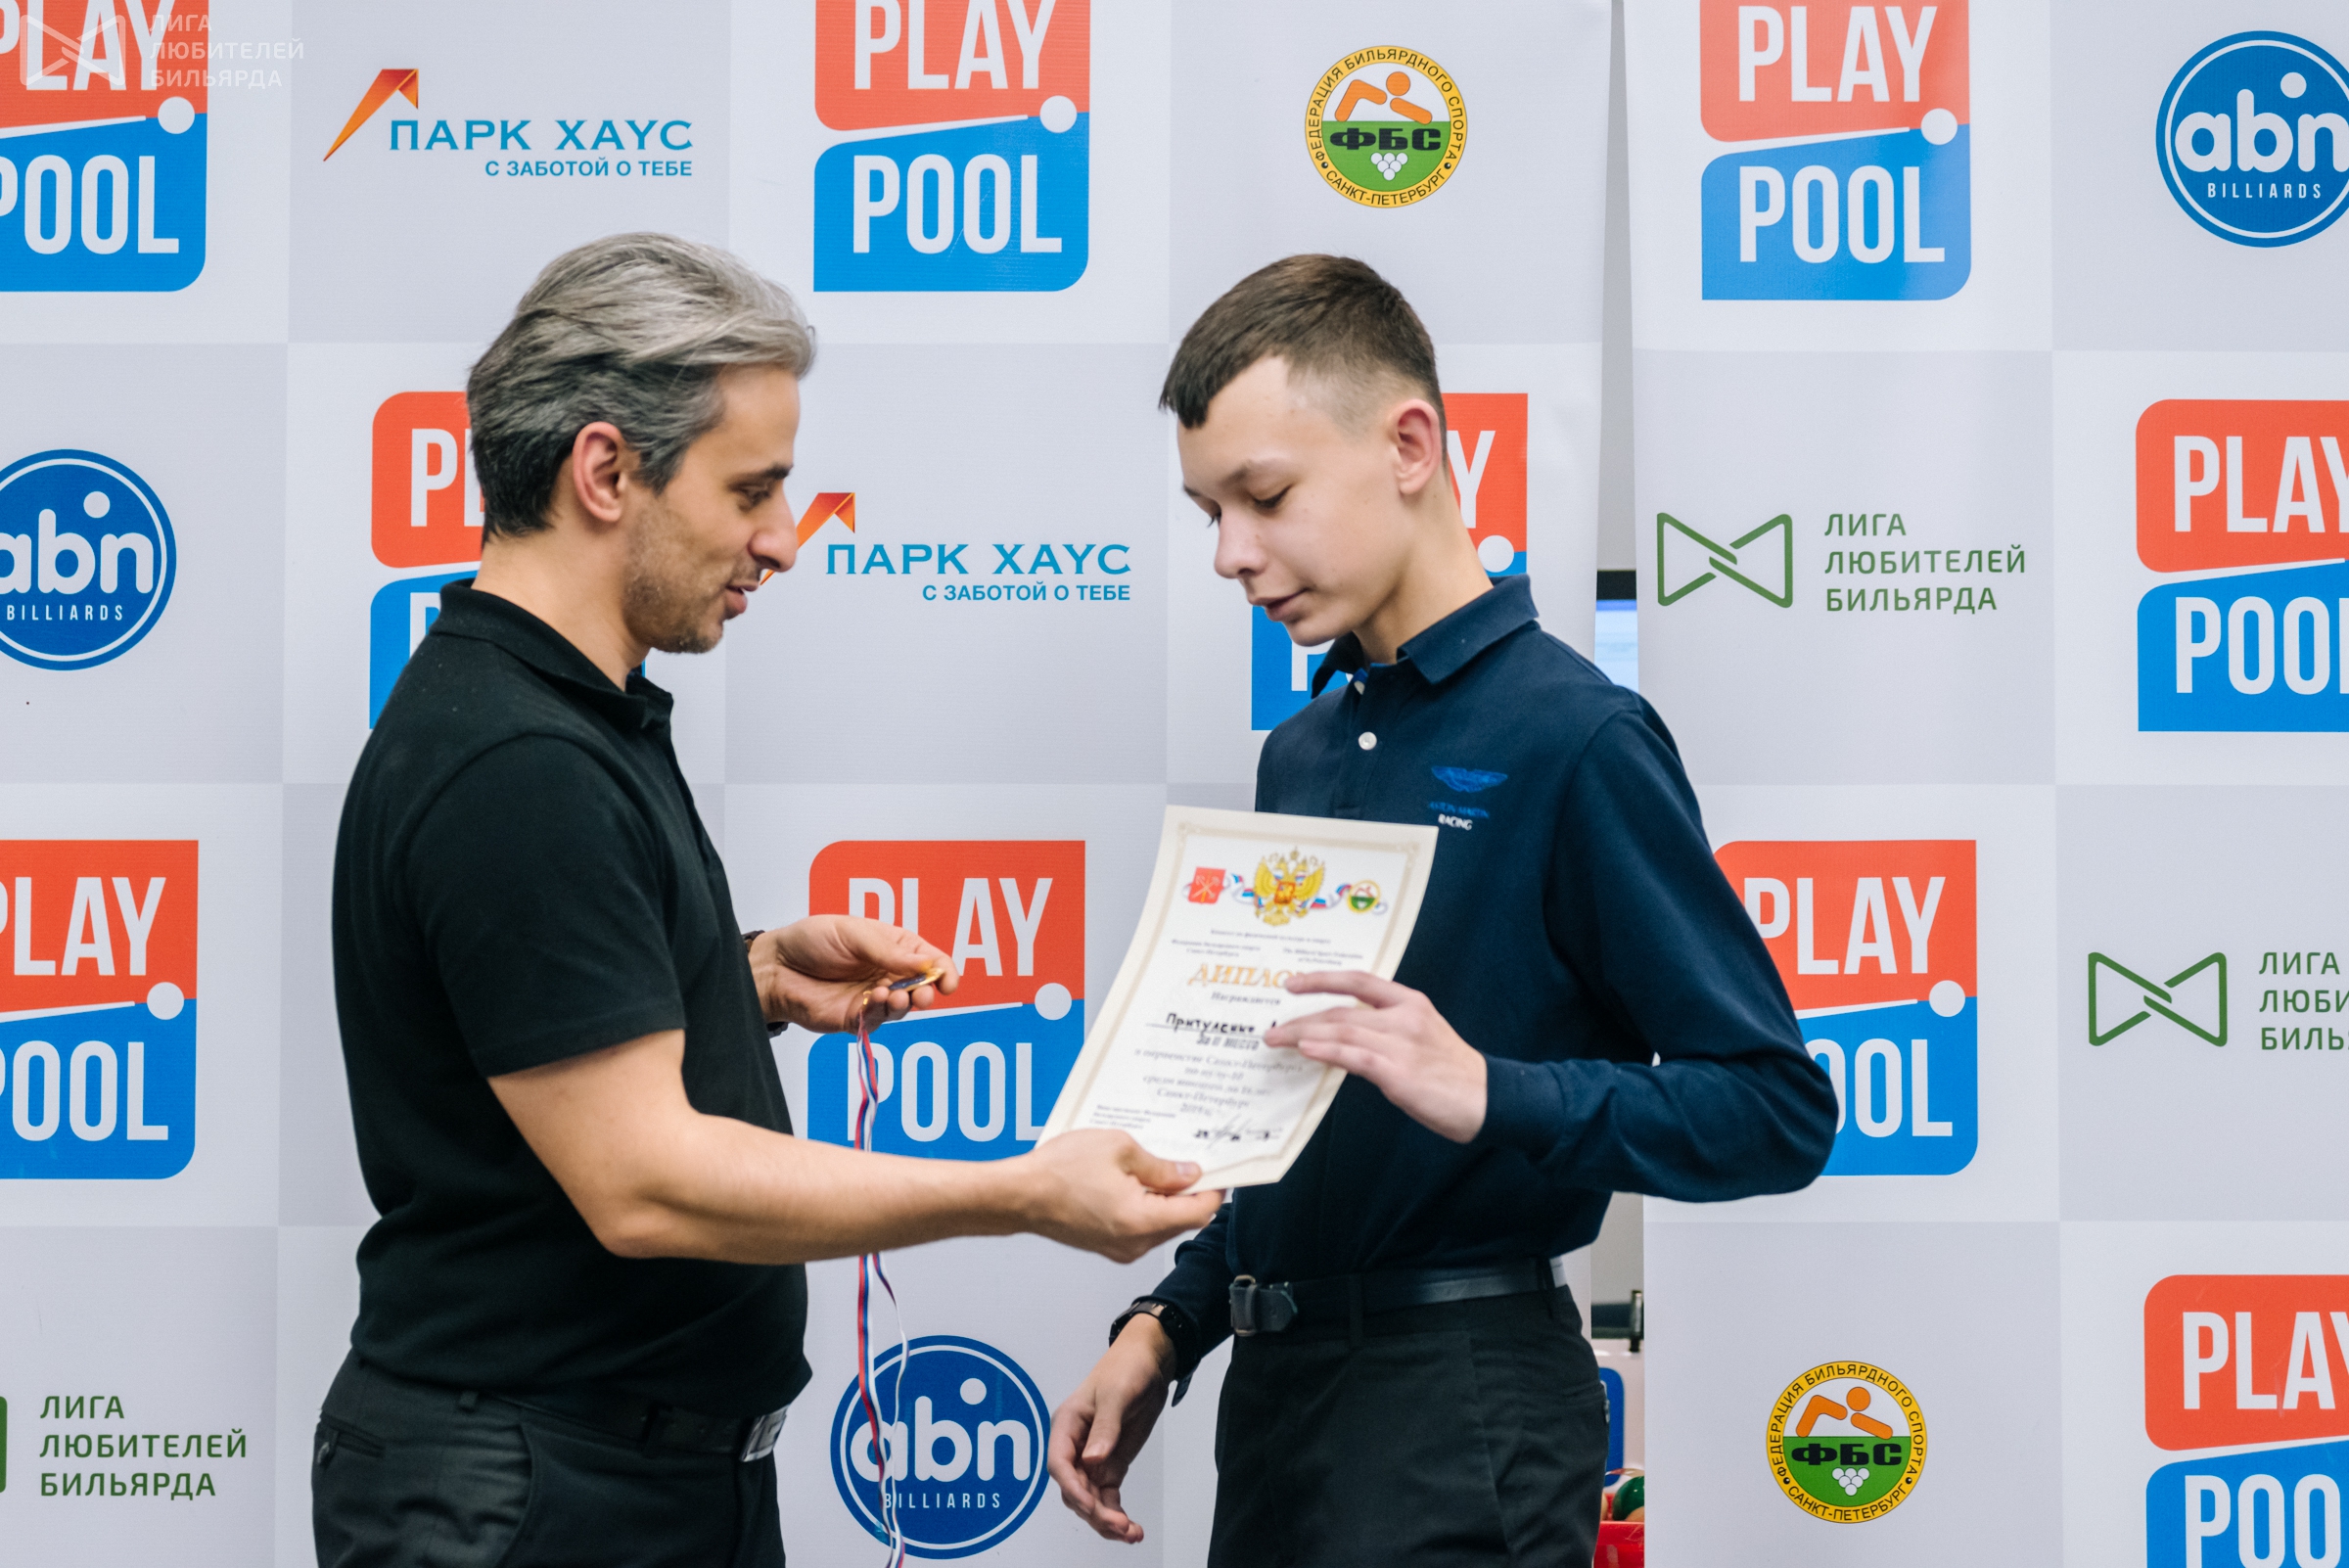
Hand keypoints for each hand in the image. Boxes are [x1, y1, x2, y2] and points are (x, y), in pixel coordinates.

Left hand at [750, 915, 957, 1033]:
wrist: (775, 967)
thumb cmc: (810, 941)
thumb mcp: (852, 932)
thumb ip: (888, 950)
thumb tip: (925, 963)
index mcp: (892, 947)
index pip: (929, 959)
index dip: (943, 970)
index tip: (947, 981)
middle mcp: (887, 973)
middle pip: (922, 987)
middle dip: (928, 992)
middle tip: (922, 995)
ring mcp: (873, 997)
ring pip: (904, 1008)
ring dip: (905, 1004)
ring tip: (895, 997)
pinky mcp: (856, 1018)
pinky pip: (878, 1021)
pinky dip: (882, 1013)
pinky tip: (875, 1000)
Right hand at [1011, 1130, 1222, 1263]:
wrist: (1018, 1194)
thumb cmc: (1058, 1171)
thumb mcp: (1119, 1149)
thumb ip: (1160, 1166)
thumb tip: (1188, 1174)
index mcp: (1142, 1220)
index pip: (1199, 1212)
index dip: (1215, 1190)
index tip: (1222, 1171)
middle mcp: (1134, 1243)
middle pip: (1182, 1220)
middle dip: (1191, 1191)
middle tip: (1190, 1160)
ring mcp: (1119, 1248)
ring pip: (1161, 1224)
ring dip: (1166, 1198)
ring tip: (1154, 1165)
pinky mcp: (1107, 1245)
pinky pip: (1140, 1227)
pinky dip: (1146, 1206)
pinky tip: (1134, 1180)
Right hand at [1049, 1318, 1175, 1543]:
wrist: (1148, 1362)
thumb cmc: (1126, 1368)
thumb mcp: (1116, 1394)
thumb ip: (1105, 1427)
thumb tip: (1093, 1460)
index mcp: (1066, 1425)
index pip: (1059, 1463)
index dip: (1073, 1487)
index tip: (1092, 1505)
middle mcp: (1074, 1446)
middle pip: (1074, 1489)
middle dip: (1094, 1511)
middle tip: (1120, 1526)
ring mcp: (1091, 1459)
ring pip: (1089, 1499)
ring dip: (1106, 1520)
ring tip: (1131, 1534)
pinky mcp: (1109, 1465)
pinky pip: (1106, 1497)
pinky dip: (1115, 1514)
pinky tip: (1130, 1529)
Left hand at [1264, 972, 1487, 1141]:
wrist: (1489, 1098)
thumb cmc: (1452, 1072)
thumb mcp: (1420, 1036)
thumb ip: (1384, 1031)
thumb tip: (1339, 1036)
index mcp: (1410, 1002)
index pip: (1358, 981)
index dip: (1322, 979)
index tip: (1292, 982)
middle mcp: (1404, 1017)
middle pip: (1341, 1010)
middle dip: (1301, 1018)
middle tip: (1272, 1029)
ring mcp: (1402, 1043)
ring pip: (1342, 1030)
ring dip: (1303, 1034)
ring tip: (1277, 1039)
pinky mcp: (1400, 1072)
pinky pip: (1356, 1056)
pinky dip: (1327, 1050)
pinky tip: (1306, 1049)